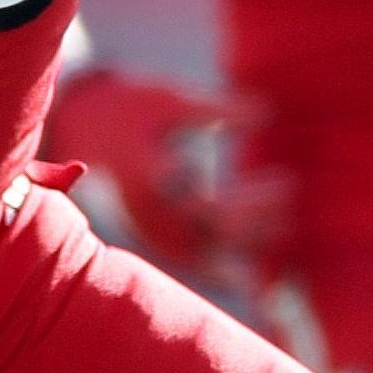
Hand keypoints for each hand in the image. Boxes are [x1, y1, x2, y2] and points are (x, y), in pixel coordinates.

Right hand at [39, 67, 282, 280]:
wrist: (79, 128)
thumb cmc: (128, 109)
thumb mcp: (170, 101)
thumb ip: (217, 109)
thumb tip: (266, 113)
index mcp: (153, 180)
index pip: (215, 208)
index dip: (255, 203)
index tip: (288, 182)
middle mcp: (151, 215)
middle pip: (215, 236)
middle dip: (258, 224)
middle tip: (293, 200)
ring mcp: (148, 230)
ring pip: (204, 257)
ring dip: (245, 251)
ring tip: (285, 232)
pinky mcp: (150, 235)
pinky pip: (192, 260)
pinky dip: (222, 268)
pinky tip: (254, 271)